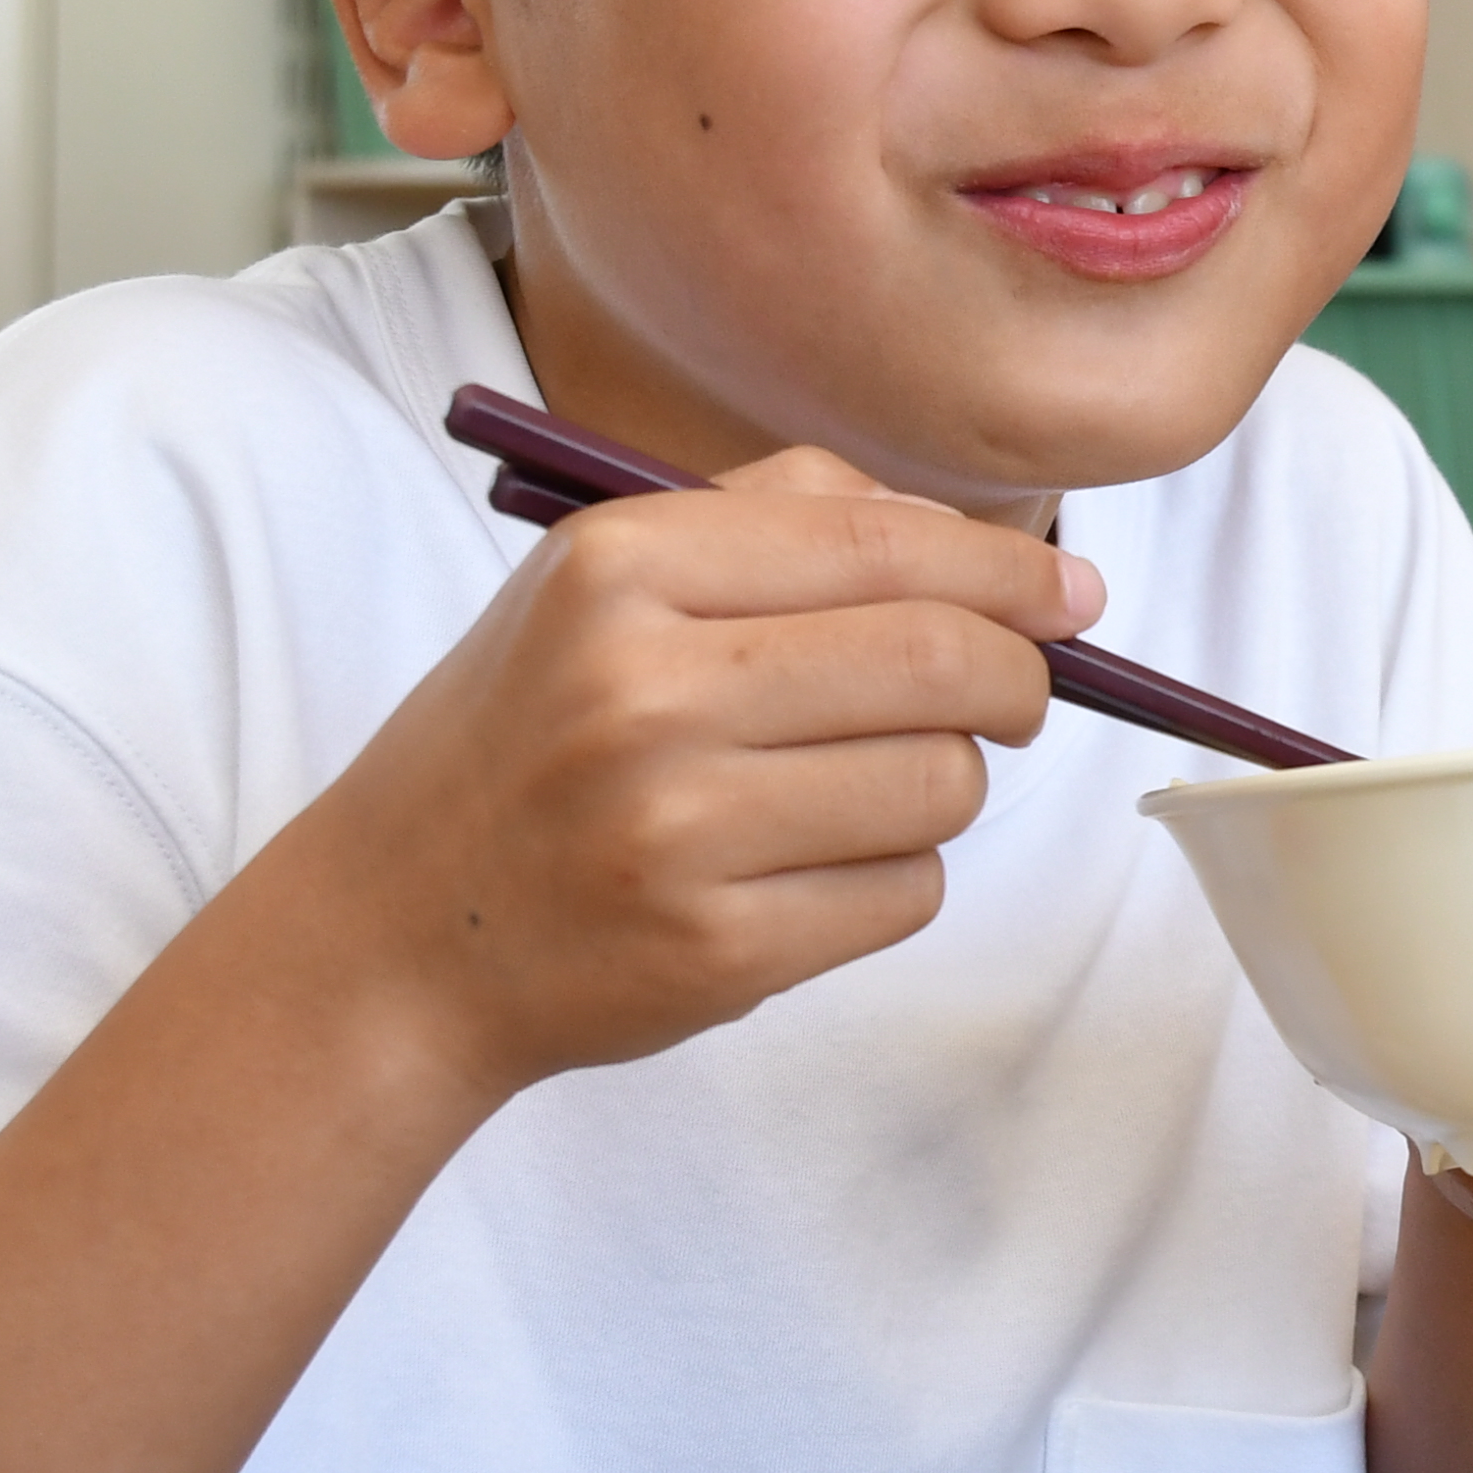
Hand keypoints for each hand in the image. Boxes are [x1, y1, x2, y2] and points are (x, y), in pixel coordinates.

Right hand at [275, 441, 1099, 1111]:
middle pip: (940, 659)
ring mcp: (681, 829)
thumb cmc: (529, 739)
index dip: (1010, 572)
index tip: (1073, 597)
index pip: (883, 543)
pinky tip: (807, 870)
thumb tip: (997, 550)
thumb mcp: (603, 587)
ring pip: (941, 783)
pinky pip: (906, 894)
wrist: (399, 934)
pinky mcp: (719, 950)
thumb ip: (780, 523)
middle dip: (1017, 677)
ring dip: (944, 784)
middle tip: (1019, 694)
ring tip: (860, 789)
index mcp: (622, 569)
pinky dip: (893, 879)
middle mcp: (646, 689)